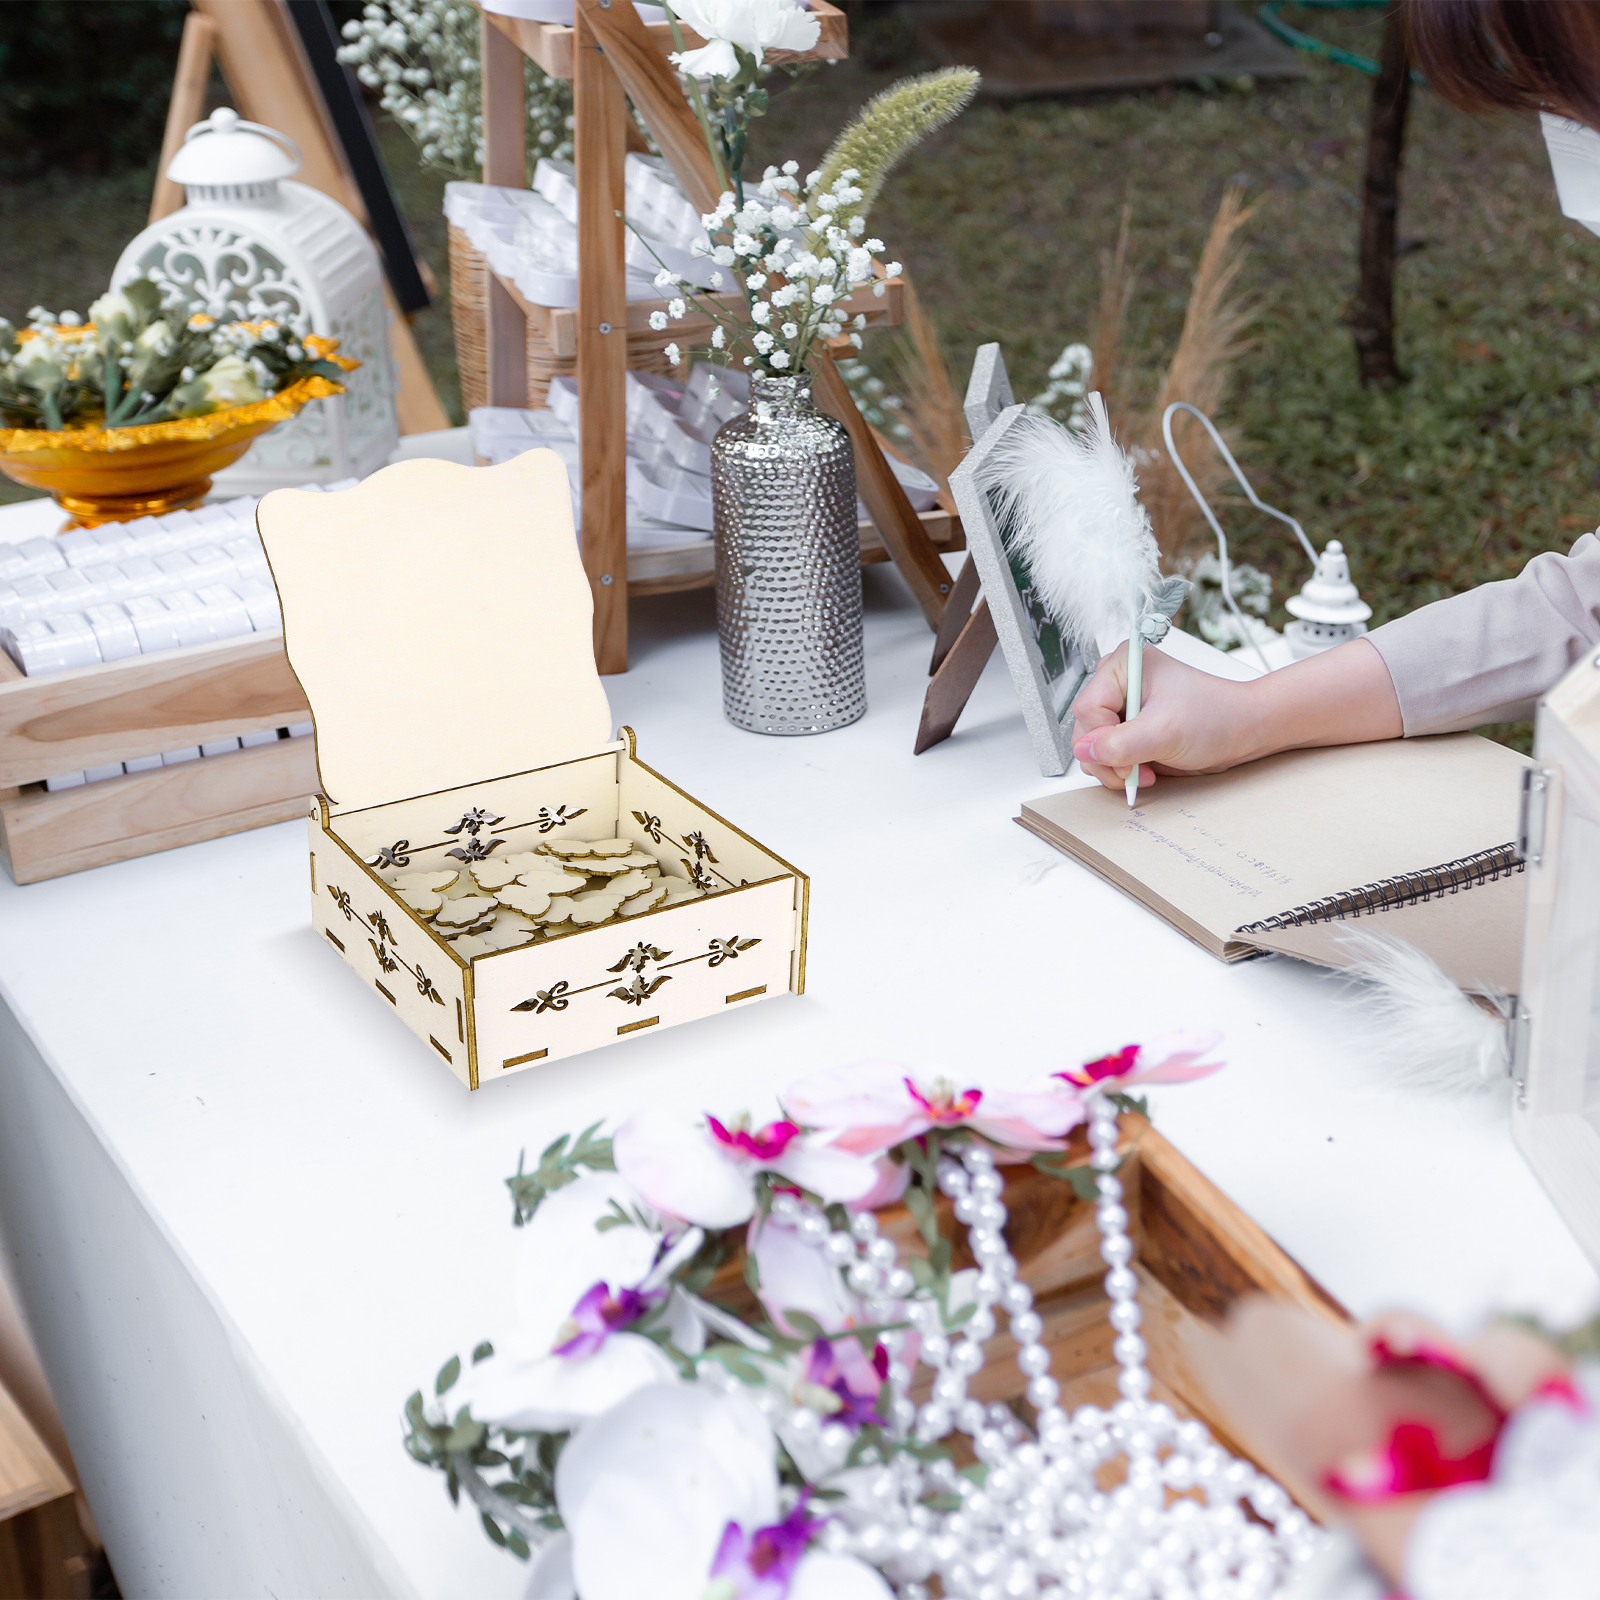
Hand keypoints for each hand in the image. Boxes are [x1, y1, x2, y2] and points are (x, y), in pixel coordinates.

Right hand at [1070, 642, 1259, 790]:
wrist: (1242, 732)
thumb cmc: (1217, 717)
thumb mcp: (1166, 733)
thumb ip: (1120, 743)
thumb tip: (1085, 751)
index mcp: (1125, 665)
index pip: (1087, 707)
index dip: (1102, 739)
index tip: (1127, 760)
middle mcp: (1119, 682)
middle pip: (1084, 728)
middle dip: (1107, 757)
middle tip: (1133, 771)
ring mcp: (1123, 706)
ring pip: (1091, 745)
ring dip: (1113, 766)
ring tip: (1143, 771)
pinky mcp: (1128, 727)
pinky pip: (1105, 753)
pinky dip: (1119, 768)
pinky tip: (1143, 769)